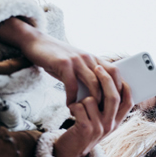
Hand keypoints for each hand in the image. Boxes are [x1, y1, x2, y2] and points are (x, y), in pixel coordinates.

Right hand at [0, 17, 122, 103]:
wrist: (36, 43)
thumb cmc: (57, 58)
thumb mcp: (77, 65)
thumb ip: (88, 76)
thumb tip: (98, 97)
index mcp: (94, 58)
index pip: (115, 72)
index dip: (119, 87)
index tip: (118, 103)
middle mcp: (89, 58)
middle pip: (107, 79)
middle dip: (109, 98)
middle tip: (105, 113)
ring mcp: (77, 60)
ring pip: (93, 83)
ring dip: (92, 100)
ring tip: (89, 112)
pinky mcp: (64, 63)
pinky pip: (72, 85)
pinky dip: (72, 98)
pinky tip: (70, 105)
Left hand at [53, 65, 132, 156]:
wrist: (71, 151)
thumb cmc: (85, 130)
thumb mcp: (101, 120)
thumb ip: (107, 107)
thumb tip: (109, 81)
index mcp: (117, 122)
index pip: (129, 101)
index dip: (125, 86)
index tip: (118, 73)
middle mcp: (111, 125)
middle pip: (113, 96)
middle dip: (105, 79)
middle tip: (97, 67)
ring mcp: (99, 128)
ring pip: (92, 100)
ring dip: (82, 99)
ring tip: (79, 107)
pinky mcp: (85, 129)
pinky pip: (79, 106)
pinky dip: (73, 106)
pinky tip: (72, 112)